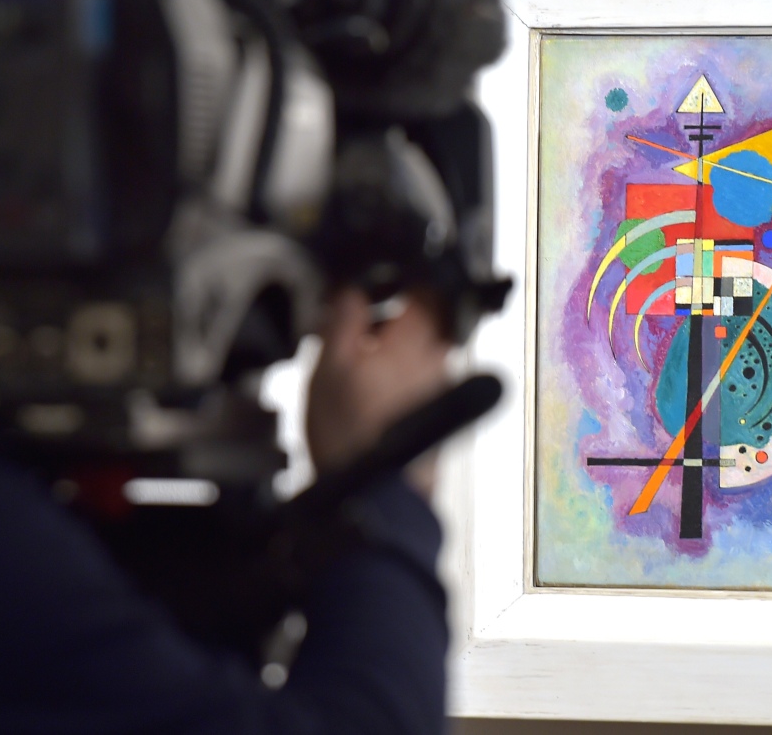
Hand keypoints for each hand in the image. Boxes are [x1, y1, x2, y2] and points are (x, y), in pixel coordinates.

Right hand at [305, 288, 452, 496]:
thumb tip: (351, 287)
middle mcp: (439, 358)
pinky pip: (416, 378)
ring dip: (388, 351)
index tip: (375, 284)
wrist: (373, 493)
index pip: (426, 284)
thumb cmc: (350, 435)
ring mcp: (442, 386)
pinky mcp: (437, 411)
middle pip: (421, 316)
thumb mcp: (329, 364)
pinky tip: (366, 399)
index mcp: (417, 338)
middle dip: (387, 318)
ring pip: (417, 348)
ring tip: (354, 373)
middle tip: (353, 334)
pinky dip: (393, 378)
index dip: (399, 277)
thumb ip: (344, 316)